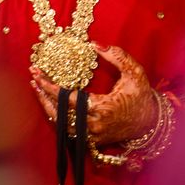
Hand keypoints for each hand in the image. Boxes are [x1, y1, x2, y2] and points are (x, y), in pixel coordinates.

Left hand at [30, 45, 156, 146]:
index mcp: (103, 108)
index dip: (52, 87)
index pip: (70, 99)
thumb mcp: (134, 72)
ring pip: (62, 125)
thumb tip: (94, 44)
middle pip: (60, 114)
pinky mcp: (93, 141)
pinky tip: (50, 104)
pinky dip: (58, 118)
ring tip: (38, 89)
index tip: (39, 75)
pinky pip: (69, 131)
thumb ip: (116, 56)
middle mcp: (95, 125)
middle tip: (33, 78)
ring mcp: (93, 136)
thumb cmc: (141, 96)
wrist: (150, 122)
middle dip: (44, 96)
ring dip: (48, 107)